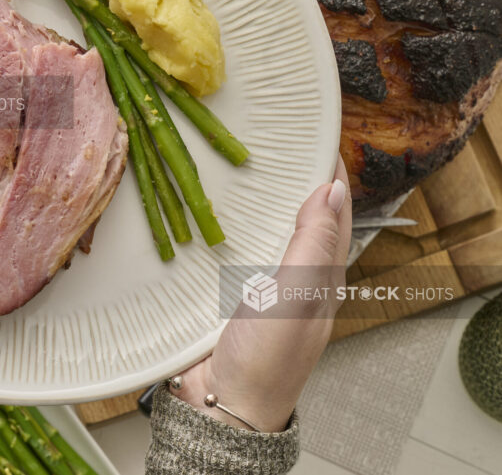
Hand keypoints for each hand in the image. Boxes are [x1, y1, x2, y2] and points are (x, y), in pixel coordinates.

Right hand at [170, 157, 351, 431]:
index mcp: (321, 278)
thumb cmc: (265, 360)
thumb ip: (313, 244)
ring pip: (261, 229)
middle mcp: (293, 277)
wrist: (219, 407)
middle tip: (270, 137)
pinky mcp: (224, 292)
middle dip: (289, 178)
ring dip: (254, 198)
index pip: (334, 212)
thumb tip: (333, 189)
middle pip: (297, 216)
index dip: (328, 174)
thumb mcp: (296, 296)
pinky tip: (206, 208)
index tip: (316, 133)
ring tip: (236, 162)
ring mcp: (258, 285)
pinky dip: (223, 222)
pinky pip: (230, 247)